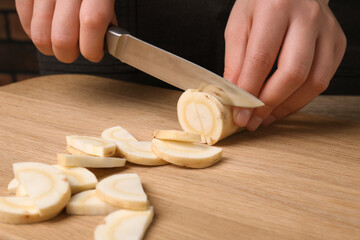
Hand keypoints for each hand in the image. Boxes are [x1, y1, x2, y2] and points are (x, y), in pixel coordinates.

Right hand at [15, 0, 116, 62]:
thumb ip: (105, 14)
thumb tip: (101, 41)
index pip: (92, 22)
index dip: (92, 48)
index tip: (94, 54)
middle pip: (62, 36)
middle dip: (70, 54)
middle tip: (76, 51)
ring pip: (40, 35)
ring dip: (52, 48)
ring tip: (63, 43)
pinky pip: (25, 22)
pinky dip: (36, 34)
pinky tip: (48, 30)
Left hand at [224, 0, 345, 130]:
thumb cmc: (261, 5)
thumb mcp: (238, 26)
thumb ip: (236, 60)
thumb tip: (235, 96)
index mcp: (276, 8)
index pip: (262, 59)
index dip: (250, 93)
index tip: (239, 115)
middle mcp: (307, 17)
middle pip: (293, 73)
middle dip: (269, 105)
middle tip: (252, 121)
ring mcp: (327, 31)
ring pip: (314, 82)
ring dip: (286, 107)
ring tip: (264, 118)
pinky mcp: (337, 43)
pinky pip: (322, 81)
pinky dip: (300, 99)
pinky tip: (282, 105)